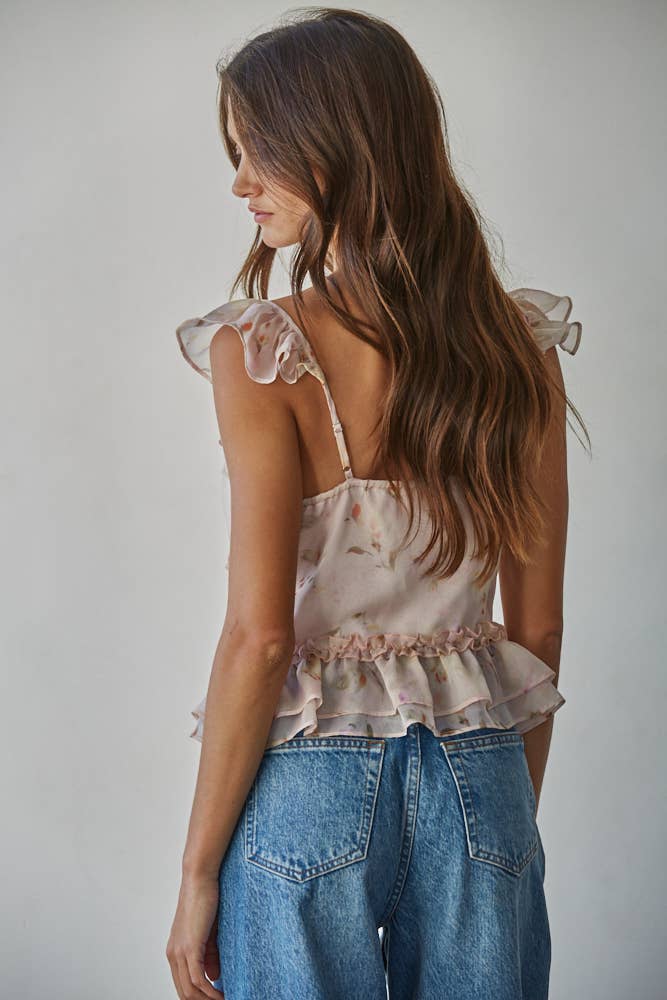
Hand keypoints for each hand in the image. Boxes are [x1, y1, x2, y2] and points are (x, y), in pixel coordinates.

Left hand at [166, 872, 224, 998]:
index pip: (183, 985)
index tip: (215, 999)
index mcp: (175, 951)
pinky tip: (223, 995)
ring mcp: (179, 952)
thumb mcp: (209, 933)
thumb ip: (210, 956)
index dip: (198, 997)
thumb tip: (214, 978)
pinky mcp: (190, 948)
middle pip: (184, 993)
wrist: (200, 878)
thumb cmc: (205, 900)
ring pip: (190, 991)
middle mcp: (173, 954)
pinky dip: (210, 992)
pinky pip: (198, 980)